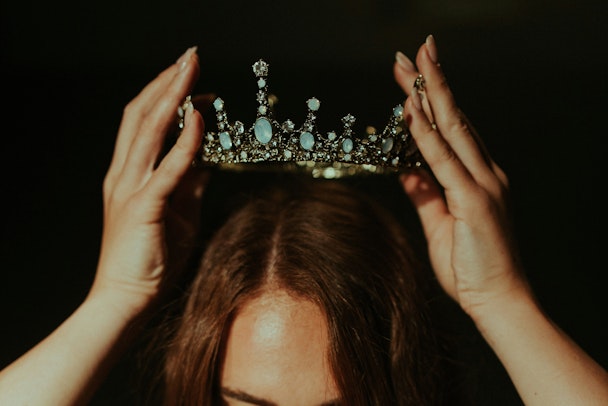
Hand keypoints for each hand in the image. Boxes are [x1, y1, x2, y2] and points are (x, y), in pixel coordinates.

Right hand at [90, 47, 207, 314]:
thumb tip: (206, 162)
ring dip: (172, 97)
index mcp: (129, 176)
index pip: (143, 123)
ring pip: (148, 131)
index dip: (164, 95)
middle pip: (140, 115)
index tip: (190, 79)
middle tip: (189, 58)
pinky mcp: (143, 207)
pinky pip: (166, 168)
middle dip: (166, 82)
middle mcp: (124, 175)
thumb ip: (188, 185)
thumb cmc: (150, 258)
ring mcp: (130, 189)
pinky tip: (197, 119)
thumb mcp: (177, 214)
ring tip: (192, 70)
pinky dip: (183, 142)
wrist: (125, 298)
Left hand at [394, 36, 529, 315]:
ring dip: (430, 94)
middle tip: (415, 51)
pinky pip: (444, 161)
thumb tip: (406, 170)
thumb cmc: (471, 267)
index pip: (452, 130)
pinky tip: (412, 112)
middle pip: (454, 118)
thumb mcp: (439, 225)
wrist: (499, 301)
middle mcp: (485, 173)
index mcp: (476, 178)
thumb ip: (424, 195)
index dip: (433, 101)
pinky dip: (427, 135)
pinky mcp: (476, 200)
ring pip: (452, 129)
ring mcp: (483, 184)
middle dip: (432, 82)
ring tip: (412, 64)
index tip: (413, 78)